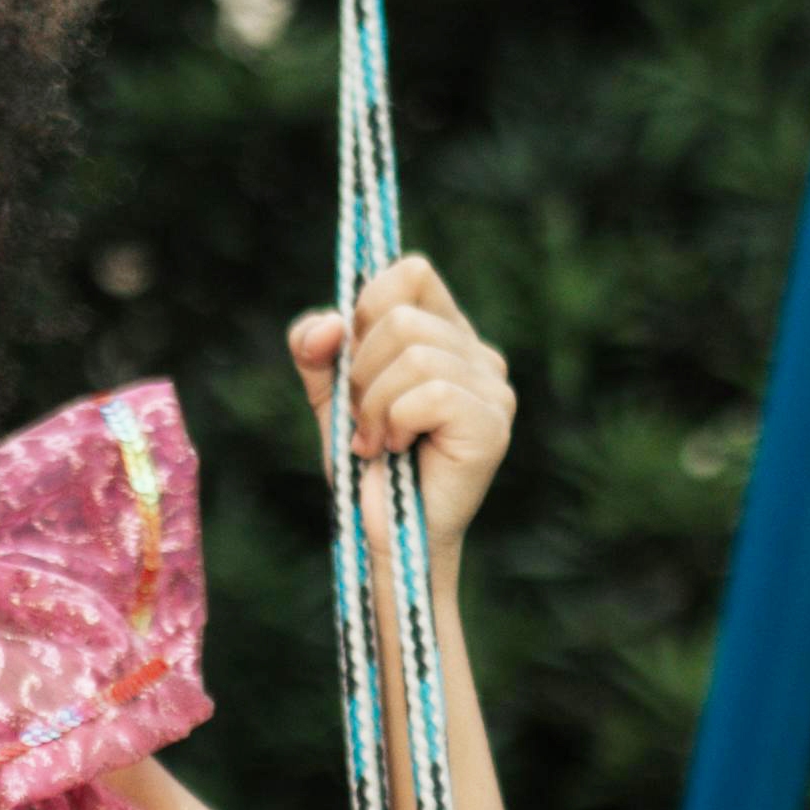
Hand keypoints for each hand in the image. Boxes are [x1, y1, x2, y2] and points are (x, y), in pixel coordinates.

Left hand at [290, 254, 517, 547]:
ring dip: (374, 404)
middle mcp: (479, 356)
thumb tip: (329, 326)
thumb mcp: (331, 395)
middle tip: (362, 418)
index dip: (367, 307)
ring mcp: (494, 390)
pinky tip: (394, 451)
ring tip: (375, 441)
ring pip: (413, 354)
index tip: (352, 359)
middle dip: (361, 371)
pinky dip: (394, 422)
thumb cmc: (367, 467)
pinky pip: (429, 393)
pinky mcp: (492, 425)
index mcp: (447, 336)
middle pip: (402, 316)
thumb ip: (316, 348)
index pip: (411, 272)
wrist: (386, 537)